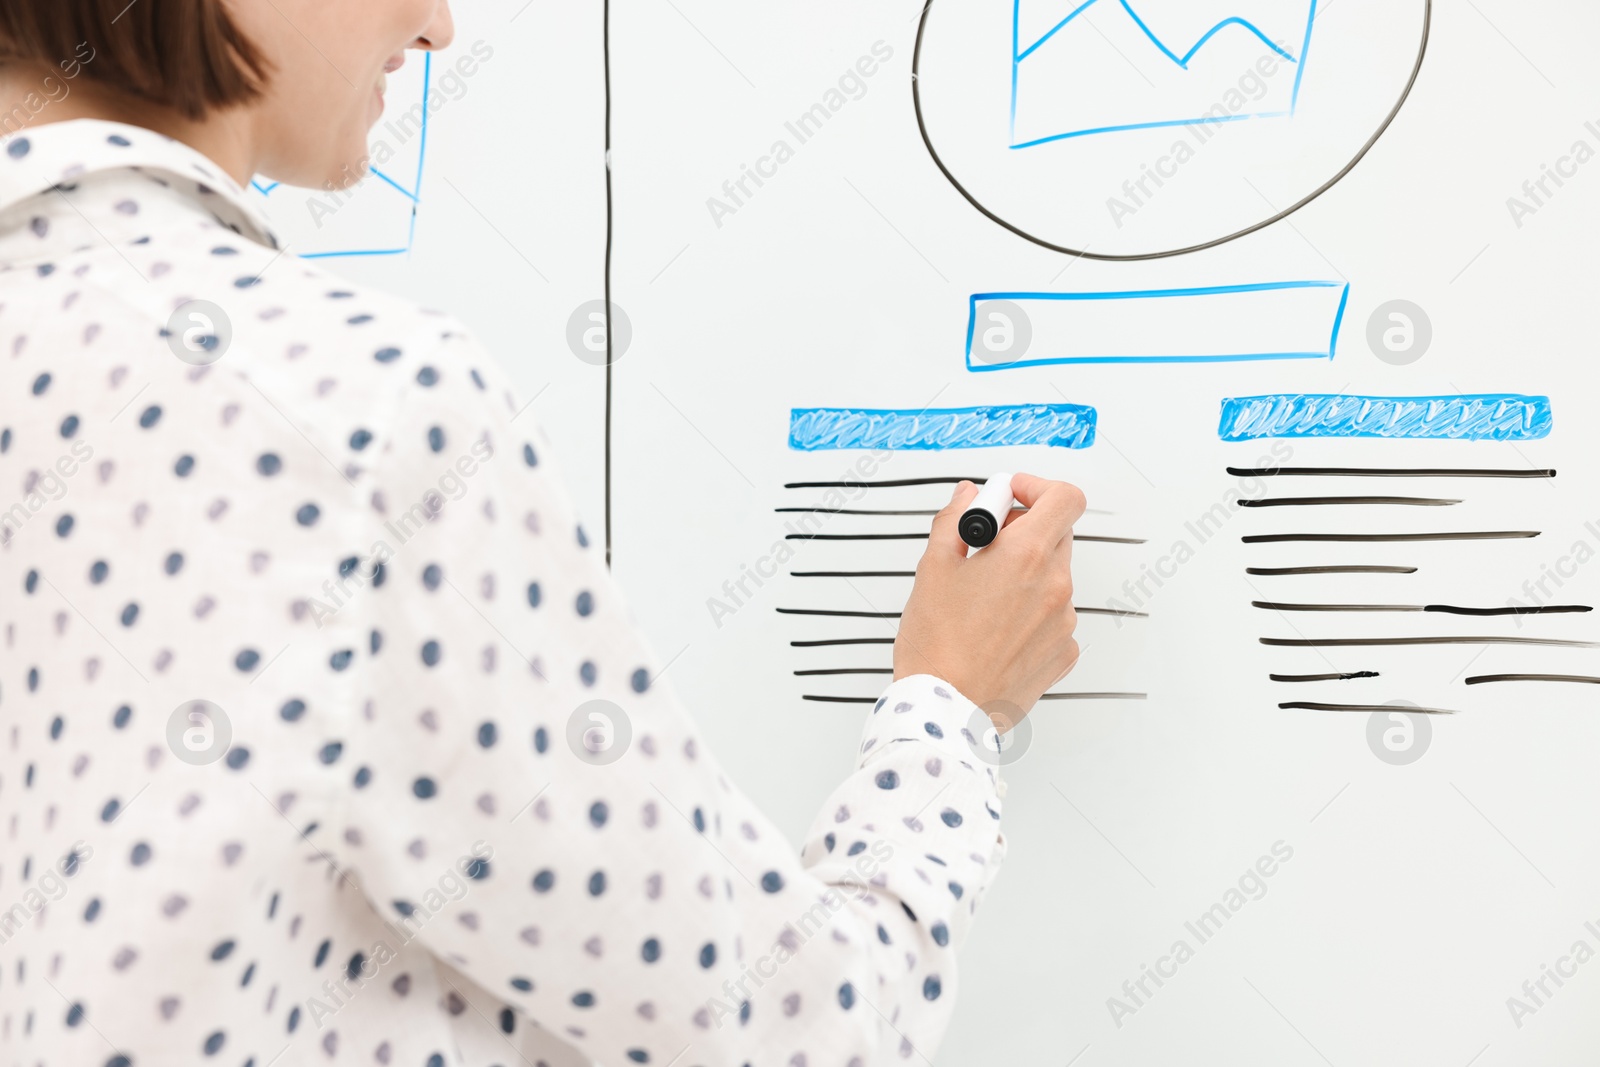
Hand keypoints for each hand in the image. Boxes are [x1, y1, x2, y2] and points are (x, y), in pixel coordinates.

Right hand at [893, 474, 1085, 724]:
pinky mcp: (1062, 652)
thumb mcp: (933, 568)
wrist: (946, 709)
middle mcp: (1055, 586)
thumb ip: (956, 521)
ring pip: (1052, 577)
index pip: (1064, 498)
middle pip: (1056, 534)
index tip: (1010, 497)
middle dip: (1023, 531)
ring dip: (1025, 574)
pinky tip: (995, 628)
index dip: (1037, 488)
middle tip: (985, 547)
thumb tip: (969, 499)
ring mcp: (1063, 622)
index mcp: (1026, 556)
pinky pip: (1053, 615)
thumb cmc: (937, 647)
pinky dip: (1030, 612)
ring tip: (982, 598)